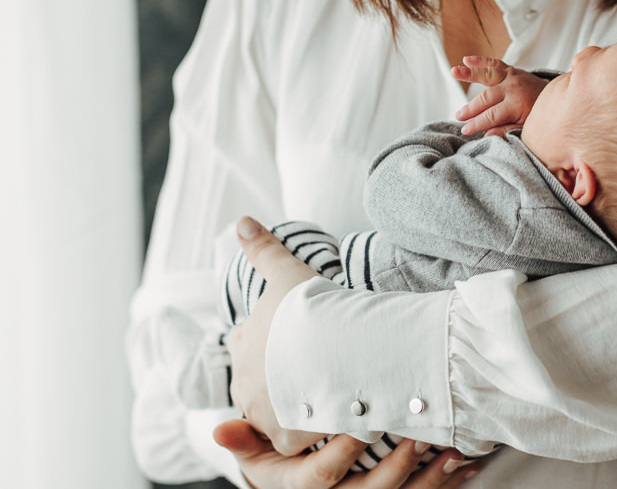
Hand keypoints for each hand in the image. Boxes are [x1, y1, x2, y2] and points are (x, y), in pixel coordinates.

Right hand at [215, 419, 480, 488]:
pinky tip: (466, 466)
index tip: (362, 423)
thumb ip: (244, 437)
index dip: (342, 454)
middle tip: (417, 437)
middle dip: (396, 470)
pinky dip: (446, 482)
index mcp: (297, 488)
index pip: (321, 478)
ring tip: (453, 454)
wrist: (295, 474)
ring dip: (430, 479)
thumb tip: (218, 429)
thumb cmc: (278, 450)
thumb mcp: (256, 446)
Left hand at [225, 216, 326, 454]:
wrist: (332, 346)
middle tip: (314, 364)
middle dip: (282, 375)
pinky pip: (296, 437)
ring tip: (328, 389)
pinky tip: (333, 413)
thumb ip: (262, 248)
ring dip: (297, 402)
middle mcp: (242, 383)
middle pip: (261, 381)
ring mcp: (262, 413)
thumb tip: (240, 220)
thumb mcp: (285, 271)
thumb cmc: (307, 308)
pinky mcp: (284, 437)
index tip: (297, 335)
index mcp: (241, 344)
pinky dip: (313, 427)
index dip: (273, 339)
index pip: (247, 344)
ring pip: (278, 411)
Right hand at [452, 56, 547, 135]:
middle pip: (487, 98)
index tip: (465, 130)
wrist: (557, 98)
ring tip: (453, 72)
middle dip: (471, 108)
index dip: (477, 123)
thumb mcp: (527, 128)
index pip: (491, 116)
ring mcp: (512, 77)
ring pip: (488, 76)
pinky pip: (494, 64)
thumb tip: (488, 136)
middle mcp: (513, 88)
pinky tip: (466, 59)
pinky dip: (481, 61)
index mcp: (518, 104)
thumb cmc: (540, 116)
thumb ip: (507, 130)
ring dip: (469, 73)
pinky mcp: (511, 70)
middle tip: (458, 116)